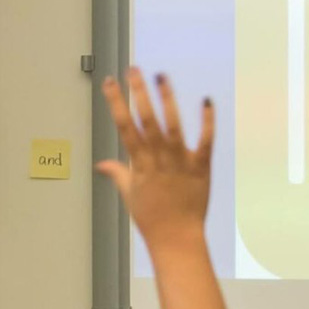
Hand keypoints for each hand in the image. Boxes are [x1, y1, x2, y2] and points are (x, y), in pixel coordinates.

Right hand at [96, 68, 213, 250]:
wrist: (177, 238)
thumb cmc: (153, 218)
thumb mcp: (130, 195)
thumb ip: (118, 174)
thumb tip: (101, 164)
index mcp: (139, 165)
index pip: (125, 127)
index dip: (117, 103)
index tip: (111, 82)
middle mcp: (159, 161)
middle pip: (147, 122)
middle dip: (139, 94)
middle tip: (135, 70)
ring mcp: (181, 164)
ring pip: (173, 127)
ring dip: (168, 100)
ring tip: (162, 77)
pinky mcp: (202, 169)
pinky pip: (205, 142)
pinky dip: (207, 122)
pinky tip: (206, 101)